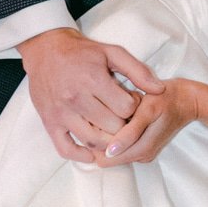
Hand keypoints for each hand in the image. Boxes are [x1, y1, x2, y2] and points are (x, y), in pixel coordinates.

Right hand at [19, 29, 163, 161]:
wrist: (47, 50)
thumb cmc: (82, 52)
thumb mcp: (113, 53)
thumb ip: (138, 71)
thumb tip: (160, 90)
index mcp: (93, 79)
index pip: (126, 108)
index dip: (133, 107)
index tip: (129, 101)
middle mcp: (76, 98)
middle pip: (112, 127)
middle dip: (122, 124)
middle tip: (121, 117)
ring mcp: (61, 113)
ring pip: (93, 140)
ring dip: (107, 141)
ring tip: (111, 131)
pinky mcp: (49, 122)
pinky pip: (65, 149)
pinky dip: (81, 156)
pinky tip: (92, 153)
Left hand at [95, 78, 202, 166]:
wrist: (188, 101)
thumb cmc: (167, 100)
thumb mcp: (148, 110)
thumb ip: (130, 133)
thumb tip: (110, 151)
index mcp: (140, 151)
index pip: (103, 158)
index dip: (97, 142)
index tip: (99, 122)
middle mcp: (140, 156)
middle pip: (106, 155)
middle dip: (103, 137)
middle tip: (109, 114)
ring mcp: (142, 153)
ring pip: (113, 150)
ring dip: (110, 134)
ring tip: (119, 114)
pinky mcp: (143, 147)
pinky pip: (122, 145)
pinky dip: (118, 133)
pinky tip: (124, 118)